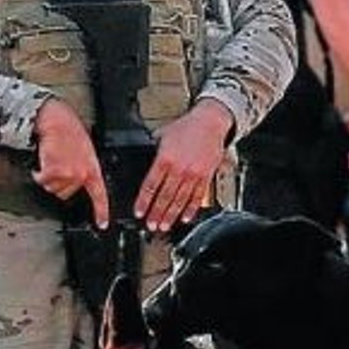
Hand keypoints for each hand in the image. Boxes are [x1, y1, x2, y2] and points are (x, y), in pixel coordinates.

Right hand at [33, 98, 106, 225]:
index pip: (100, 195)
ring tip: (53, 160)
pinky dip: (39, 173)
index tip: (102, 224)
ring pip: (53, 188)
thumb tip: (79, 182)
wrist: (56, 120)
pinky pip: (43, 181)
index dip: (101, 212)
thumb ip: (85, 169)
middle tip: (60, 164)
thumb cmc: (70, 132)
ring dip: (49, 177)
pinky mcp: (54, 171)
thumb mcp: (86, 153)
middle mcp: (82, 175)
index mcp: (93, 170)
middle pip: (66, 194)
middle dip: (60, 182)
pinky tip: (44, 161)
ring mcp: (68, 174)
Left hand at [138, 99, 233, 232]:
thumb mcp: (163, 135)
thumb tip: (147, 165)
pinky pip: (197, 196)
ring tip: (165, 226)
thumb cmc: (187, 127)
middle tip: (151, 225)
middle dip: (156, 213)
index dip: (144, 201)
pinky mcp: (206, 177)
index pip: (151, 185)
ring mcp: (193, 174)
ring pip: (180, 200)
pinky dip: (191, 209)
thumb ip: (155, 153)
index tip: (139, 212)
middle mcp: (179, 169)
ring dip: (171, 215)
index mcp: (165, 158)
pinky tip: (186, 217)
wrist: (210, 122)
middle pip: (165, 196)